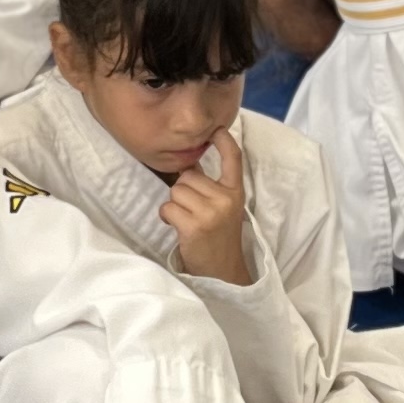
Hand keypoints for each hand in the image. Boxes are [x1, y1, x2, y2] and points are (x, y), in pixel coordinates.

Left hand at [159, 134, 253, 284]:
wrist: (223, 273)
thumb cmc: (218, 239)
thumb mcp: (224, 209)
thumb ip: (210, 188)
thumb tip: (187, 165)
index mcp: (236, 193)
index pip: (234, 159)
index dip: (224, 141)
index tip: (217, 129)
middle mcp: (226, 199)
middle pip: (188, 176)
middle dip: (183, 190)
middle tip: (192, 211)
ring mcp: (211, 213)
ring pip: (176, 191)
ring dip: (174, 205)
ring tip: (186, 221)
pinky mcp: (194, 226)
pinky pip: (168, 208)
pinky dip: (167, 217)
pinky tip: (178, 228)